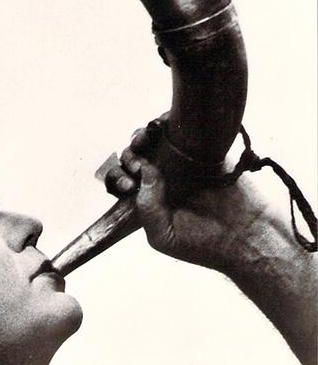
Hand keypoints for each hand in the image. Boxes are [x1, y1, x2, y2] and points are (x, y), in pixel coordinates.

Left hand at [110, 122, 277, 273]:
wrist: (244, 235)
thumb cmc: (202, 243)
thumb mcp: (163, 235)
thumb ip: (147, 208)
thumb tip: (144, 170)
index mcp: (148, 200)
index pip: (123, 181)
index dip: (119, 178)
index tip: (129, 185)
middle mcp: (162, 180)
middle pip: (135, 157)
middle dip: (129, 156)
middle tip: (137, 165)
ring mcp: (181, 163)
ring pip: (153, 140)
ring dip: (143, 136)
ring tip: (144, 141)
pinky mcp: (202, 151)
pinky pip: (181, 129)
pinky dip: (168, 121)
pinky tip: (162, 125)